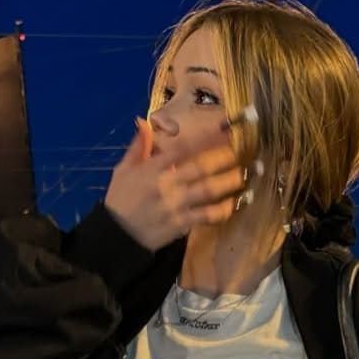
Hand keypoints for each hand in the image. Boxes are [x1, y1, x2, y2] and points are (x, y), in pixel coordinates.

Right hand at [104, 118, 246, 250]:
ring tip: (242, 175)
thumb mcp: (123, 170)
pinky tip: (233, 204)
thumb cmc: (120, 199)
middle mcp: (167, 184)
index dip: (204, 137)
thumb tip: (145, 123)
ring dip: (227, 182)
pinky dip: (221, 210)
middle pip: (200, 167)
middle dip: (222, 158)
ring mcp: (175, 205)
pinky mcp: (181, 224)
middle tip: (239, 152)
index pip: (182, 148)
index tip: (222, 129)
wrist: (116, 236)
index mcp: (152, 168)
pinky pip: (206, 216)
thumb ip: (138, 147)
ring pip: (207, 190)